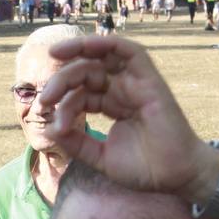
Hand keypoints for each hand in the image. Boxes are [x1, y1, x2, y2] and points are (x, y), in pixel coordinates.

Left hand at [38, 35, 218, 201]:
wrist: (174, 176)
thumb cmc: (144, 168)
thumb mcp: (100, 158)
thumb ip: (76, 143)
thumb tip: (50, 128)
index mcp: (112, 105)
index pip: (81, 95)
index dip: (62, 105)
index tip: (50, 123)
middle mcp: (123, 91)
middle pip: (87, 73)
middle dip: (61, 80)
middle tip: (45, 98)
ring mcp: (136, 84)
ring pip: (102, 58)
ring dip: (77, 53)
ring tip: (54, 56)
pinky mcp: (149, 80)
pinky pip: (128, 51)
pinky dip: (105, 43)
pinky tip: (83, 45)